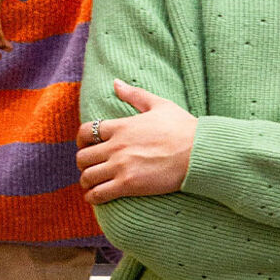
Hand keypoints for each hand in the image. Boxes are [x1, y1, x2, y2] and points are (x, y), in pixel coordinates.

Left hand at [76, 80, 196, 203]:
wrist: (199, 151)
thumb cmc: (183, 128)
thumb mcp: (159, 105)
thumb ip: (134, 94)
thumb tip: (116, 83)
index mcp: (121, 126)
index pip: (86, 132)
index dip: (81, 141)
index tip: (85, 147)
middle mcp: (116, 145)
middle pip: (82, 157)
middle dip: (83, 163)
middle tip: (91, 167)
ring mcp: (121, 166)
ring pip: (87, 176)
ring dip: (87, 181)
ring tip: (93, 184)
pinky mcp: (128, 184)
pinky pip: (98, 194)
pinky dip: (93, 196)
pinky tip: (97, 197)